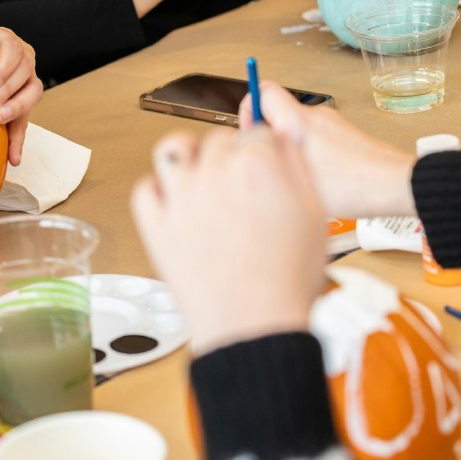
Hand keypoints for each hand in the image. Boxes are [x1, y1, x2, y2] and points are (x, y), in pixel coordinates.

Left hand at [0, 28, 40, 164]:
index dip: (3, 67)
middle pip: (25, 73)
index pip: (13, 50)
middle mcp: (25, 59)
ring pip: (32, 94)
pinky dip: (18, 140)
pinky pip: (26, 121)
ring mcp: (29, 80)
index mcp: (7, 42)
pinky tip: (13, 158)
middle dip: (7, 91)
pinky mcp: (26, 103)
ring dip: (16, 108)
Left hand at [131, 126, 325, 355]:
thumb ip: (297, 165)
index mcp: (257, 167)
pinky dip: (159, 191)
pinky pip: (146, 188)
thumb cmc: (287, 278)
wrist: (253, 326)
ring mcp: (179, 197)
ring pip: (172, 150)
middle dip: (231, 156)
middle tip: (240, 184)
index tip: (265, 164)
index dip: (265, 149)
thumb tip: (285, 133)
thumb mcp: (314, 213)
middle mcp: (214, 174)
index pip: (257, 134)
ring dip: (187, 157)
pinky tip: (177, 203)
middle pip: (217, 141)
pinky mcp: (154, 222)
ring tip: (201, 176)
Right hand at [241, 81, 416, 217]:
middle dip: (270, 135)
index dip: (250, 106)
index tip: (249, 129)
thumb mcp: (295, 179)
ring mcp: (334, 125)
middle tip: (271, 159)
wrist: (397, 186)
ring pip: (299, 128)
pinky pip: (318, 139)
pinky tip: (318, 179)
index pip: (264, 90)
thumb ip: (269, 162)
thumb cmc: (353, 186)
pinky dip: (312, 154)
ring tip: (297, 175)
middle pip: (280, 112)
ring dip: (292, 147)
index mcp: (298, 121)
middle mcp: (316, 117)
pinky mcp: (347, 136)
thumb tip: (250, 155)